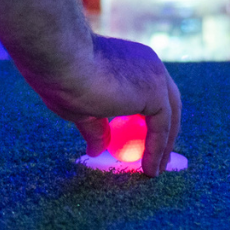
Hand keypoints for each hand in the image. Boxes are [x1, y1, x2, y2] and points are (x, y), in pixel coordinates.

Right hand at [31, 33, 181, 176]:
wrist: (60, 59)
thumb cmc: (62, 77)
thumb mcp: (80, 107)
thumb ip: (96, 127)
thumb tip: (97, 150)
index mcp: (131, 60)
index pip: (149, 90)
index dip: (148, 117)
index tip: (143, 141)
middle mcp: (148, 64)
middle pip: (167, 101)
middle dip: (164, 130)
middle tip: (159, 157)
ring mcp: (155, 75)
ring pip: (169, 114)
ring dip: (164, 144)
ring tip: (155, 170)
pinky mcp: (155, 91)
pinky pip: (162, 127)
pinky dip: (157, 149)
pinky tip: (149, 168)